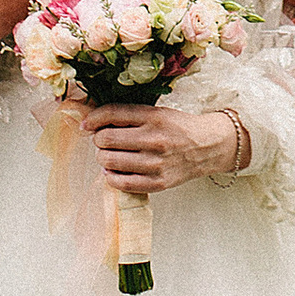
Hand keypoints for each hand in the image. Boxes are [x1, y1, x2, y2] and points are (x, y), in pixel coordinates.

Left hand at [80, 102, 248, 192]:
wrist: (208, 147)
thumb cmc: (178, 128)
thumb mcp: (158, 112)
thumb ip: (129, 116)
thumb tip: (92, 123)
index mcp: (154, 117)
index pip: (112, 114)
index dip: (93, 118)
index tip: (86, 124)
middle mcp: (154, 139)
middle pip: (106, 139)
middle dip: (99, 139)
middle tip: (105, 140)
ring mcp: (156, 164)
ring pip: (109, 161)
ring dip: (103, 157)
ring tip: (111, 155)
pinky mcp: (158, 183)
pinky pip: (120, 183)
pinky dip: (111, 176)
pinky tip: (114, 170)